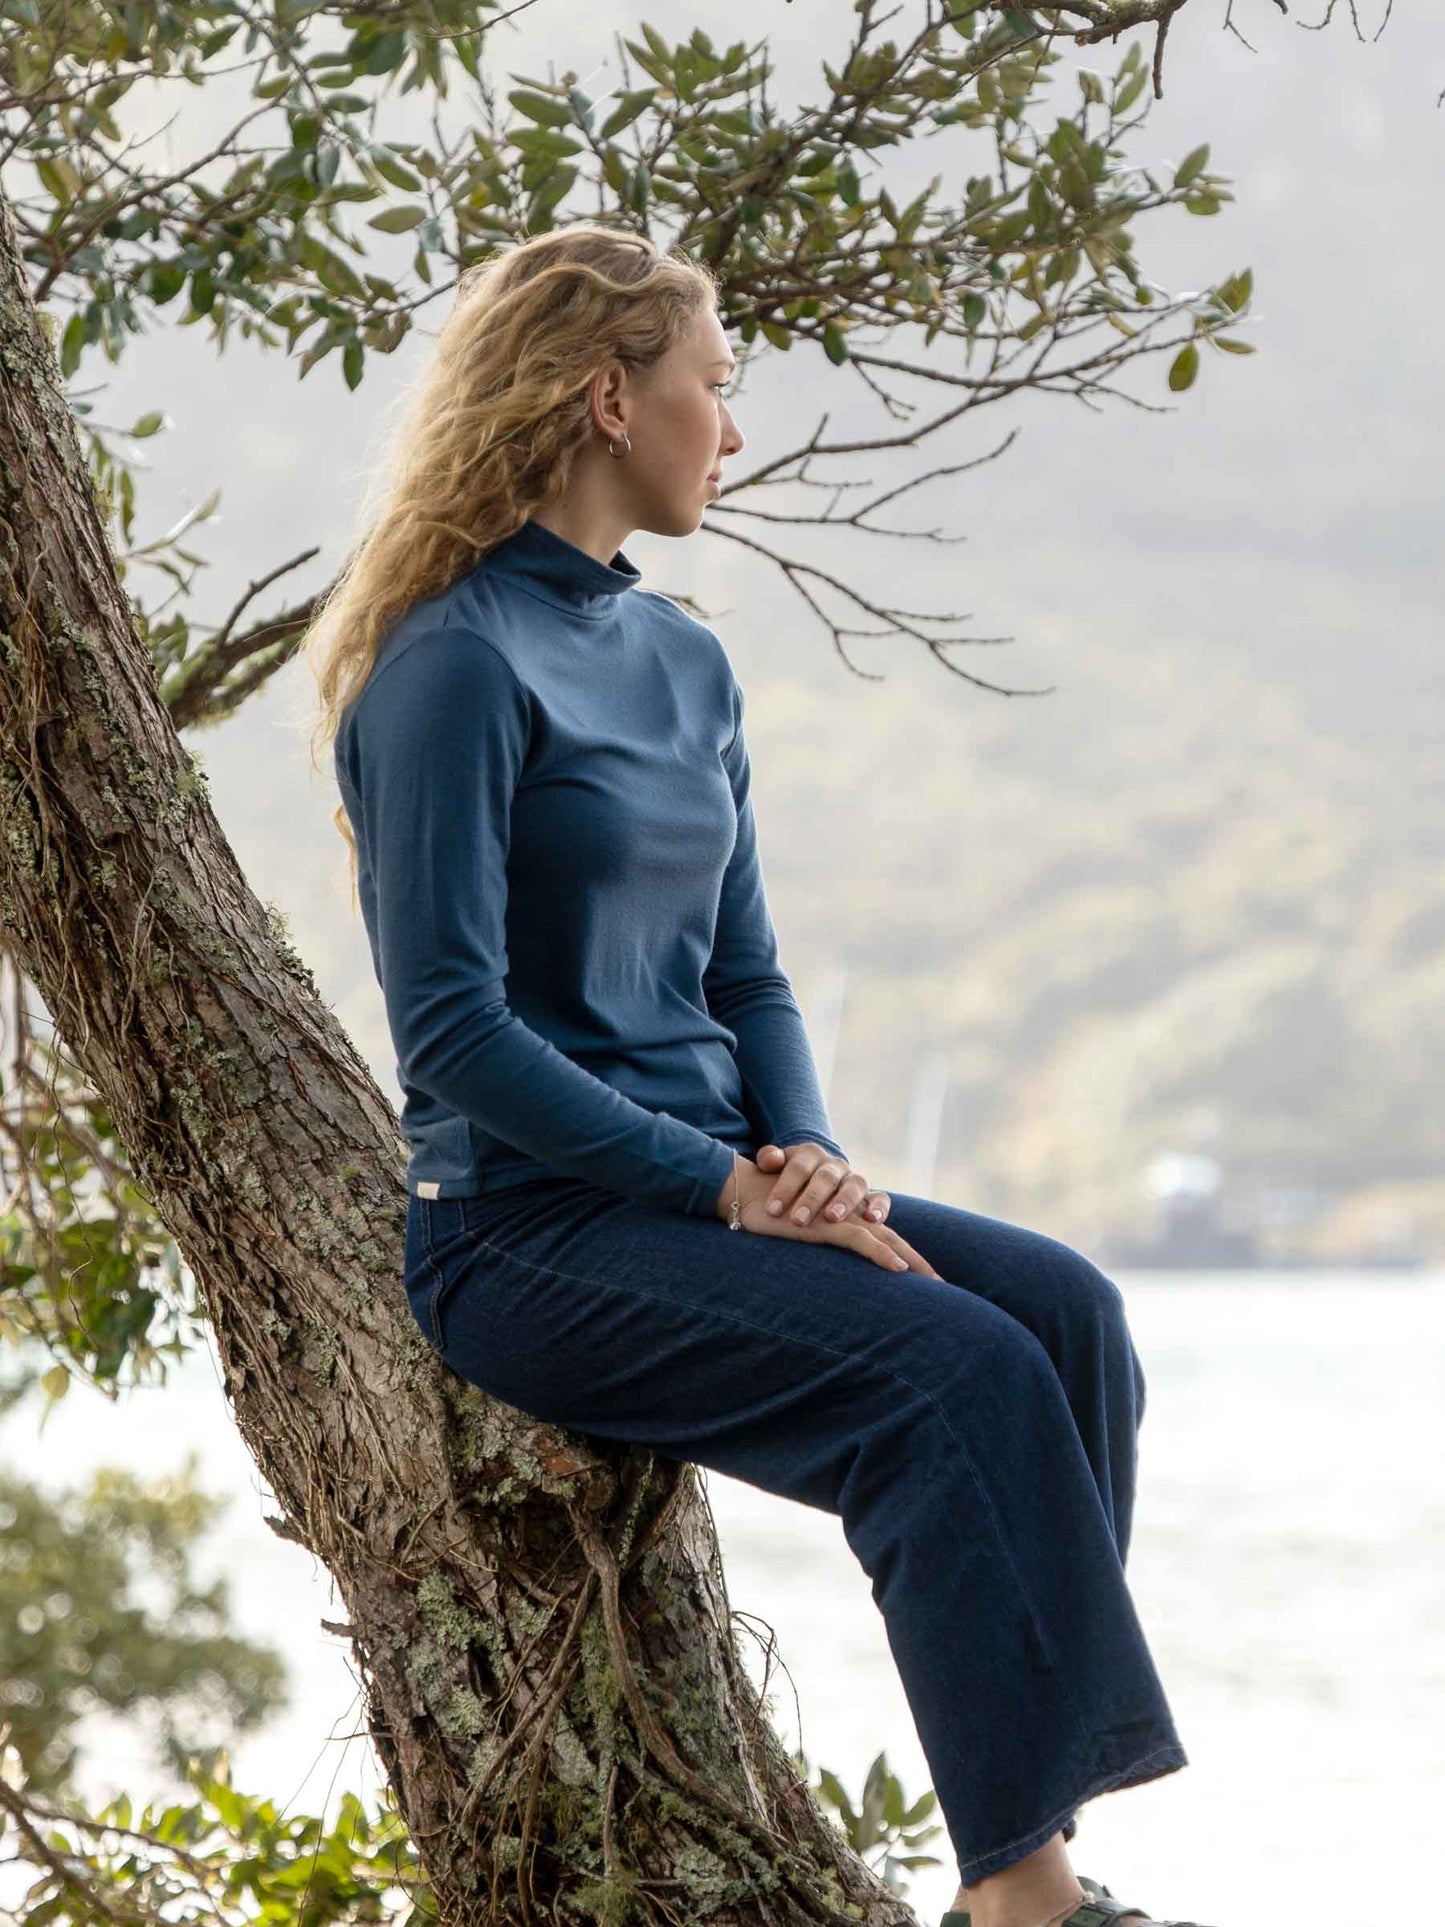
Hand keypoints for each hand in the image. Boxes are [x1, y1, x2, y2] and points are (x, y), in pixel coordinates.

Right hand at [715, 1152, 941, 1277]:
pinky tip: (900, 1270)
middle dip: (919, 1262)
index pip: (881, 1236)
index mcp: (844, 1216)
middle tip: (943, 1286)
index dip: (904, 1256)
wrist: (745, 1193)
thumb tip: (823, 1277)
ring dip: (910, 1262)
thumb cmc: (769, 1213)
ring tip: (931, 1284)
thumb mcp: (798, 1232)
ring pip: (884, 1237)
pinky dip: (882, 1255)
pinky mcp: (827, 1223)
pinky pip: (861, 1240)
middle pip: (892, 1237)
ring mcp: (839, 1217)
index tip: (924, 1281)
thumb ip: (815, 1242)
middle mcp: (847, 1213)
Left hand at [754, 1140, 891, 1229]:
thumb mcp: (776, 1166)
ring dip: (845, 1201)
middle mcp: (834, 1165)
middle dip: (812, 1198)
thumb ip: (770, 1159)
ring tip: (832, 1218)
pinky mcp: (870, 1196)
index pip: (798, 1167)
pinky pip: (881, 1198)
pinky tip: (873, 1220)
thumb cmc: (787, 1179)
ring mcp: (853, 1180)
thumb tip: (770, 1160)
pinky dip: (880, 1208)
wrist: (812, 1180)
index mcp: (810, 1154)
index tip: (772, 1209)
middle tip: (798, 1219)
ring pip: (855, 1185)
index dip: (785, 1187)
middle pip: (825, 1177)